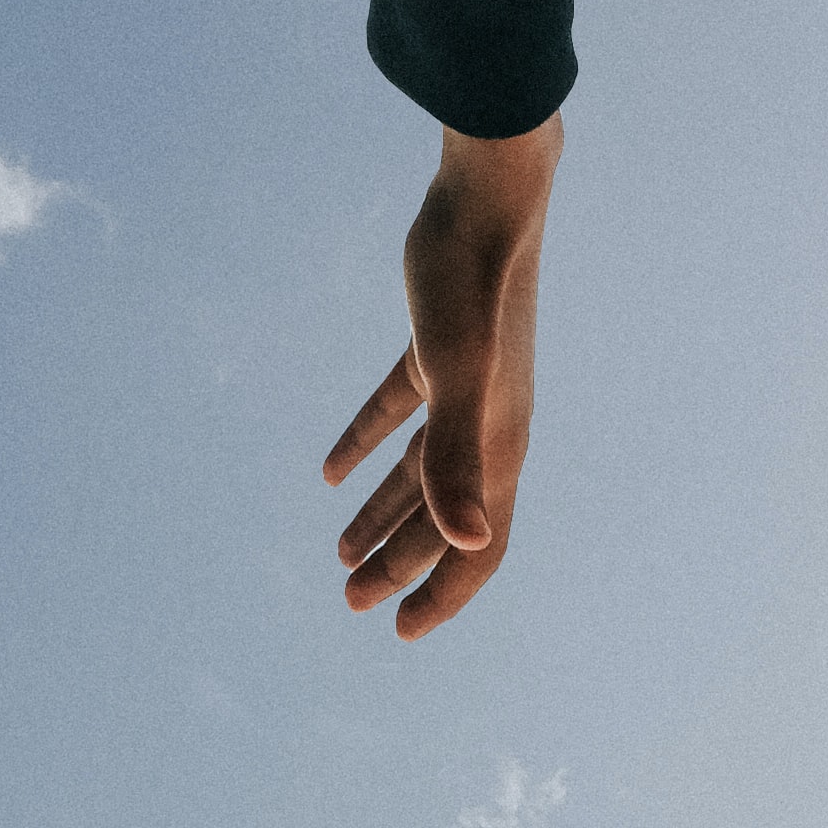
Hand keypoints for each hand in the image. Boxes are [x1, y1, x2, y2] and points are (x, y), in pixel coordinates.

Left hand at [324, 116, 562, 641]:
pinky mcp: (438, 350)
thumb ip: (458, 460)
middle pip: (442, 519)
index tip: (400, 632)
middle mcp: (490, 426)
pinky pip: (400, 415)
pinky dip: (365, 444)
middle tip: (347, 599)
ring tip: (338, 553)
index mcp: (499, 446)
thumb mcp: (455, 374)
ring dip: (381, 514)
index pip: (478, 548)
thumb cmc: (472, 281)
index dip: (442, 595)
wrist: (490, 195)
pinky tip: (328, 471)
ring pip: (420, 472)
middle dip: (398, 565)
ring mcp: (467, 388)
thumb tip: (470, 541)